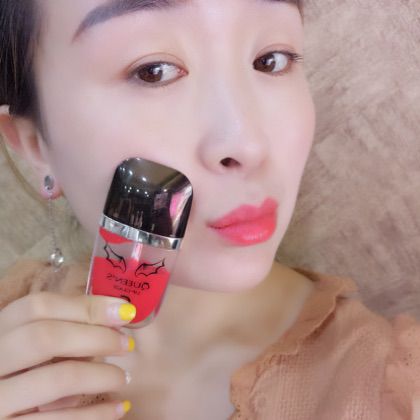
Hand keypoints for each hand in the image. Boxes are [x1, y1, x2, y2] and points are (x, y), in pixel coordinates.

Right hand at [0, 291, 136, 418]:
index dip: (87, 305)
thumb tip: (115, 316)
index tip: (124, 311)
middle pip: (46, 337)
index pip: (38, 306)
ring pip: (57, 378)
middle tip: (127, 344)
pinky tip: (119, 408)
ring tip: (124, 377)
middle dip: (96, 337)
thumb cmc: (24, 375)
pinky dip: (96, 414)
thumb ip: (64, 329)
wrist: (6, 412)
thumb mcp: (32, 348)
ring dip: (102, 375)